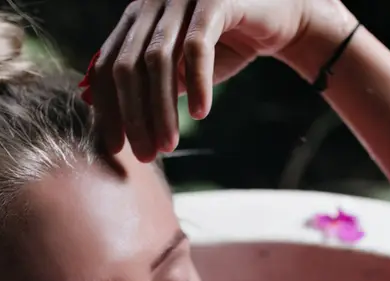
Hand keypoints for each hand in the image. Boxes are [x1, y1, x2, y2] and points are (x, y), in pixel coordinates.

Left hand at [88, 0, 346, 160]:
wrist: (283, 18)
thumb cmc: (228, 45)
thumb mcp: (182, 69)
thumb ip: (151, 85)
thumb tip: (120, 124)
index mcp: (137, 17)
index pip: (106, 65)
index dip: (106, 108)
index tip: (114, 147)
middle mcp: (153, 2)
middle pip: (126, 66)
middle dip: (133, 116)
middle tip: (145, 156)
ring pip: (157, 60)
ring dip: (161, 109)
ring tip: (168, 145)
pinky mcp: (214, 0)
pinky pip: (195, 47)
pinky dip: (196, 84)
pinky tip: (201, 114)